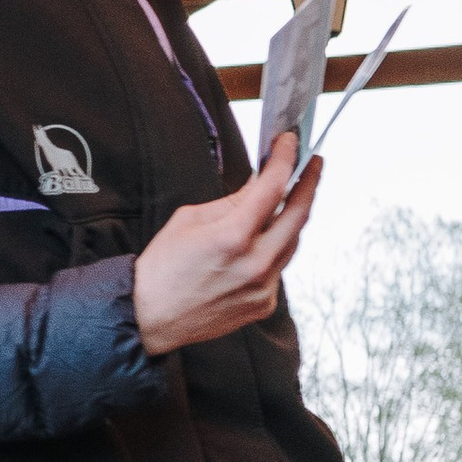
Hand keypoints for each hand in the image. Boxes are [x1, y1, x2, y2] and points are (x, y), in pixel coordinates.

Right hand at [132, 136, 319, 354]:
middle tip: (312, 164)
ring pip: (294, 241)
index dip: (286, 159)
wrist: (149, 317)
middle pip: (299, 214)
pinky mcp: (264, 303)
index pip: (273, 187)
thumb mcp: (188, 220)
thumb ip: (231, 202)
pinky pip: (280, 267)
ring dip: (293, 216)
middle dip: (309, 183)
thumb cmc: (162, 270)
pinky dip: (276, 248)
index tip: (290, 144)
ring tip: (289, 198)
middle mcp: (255, 263)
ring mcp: (263, 286)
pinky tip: (263, 240)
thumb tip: (258, 185)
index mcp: (232, 237)